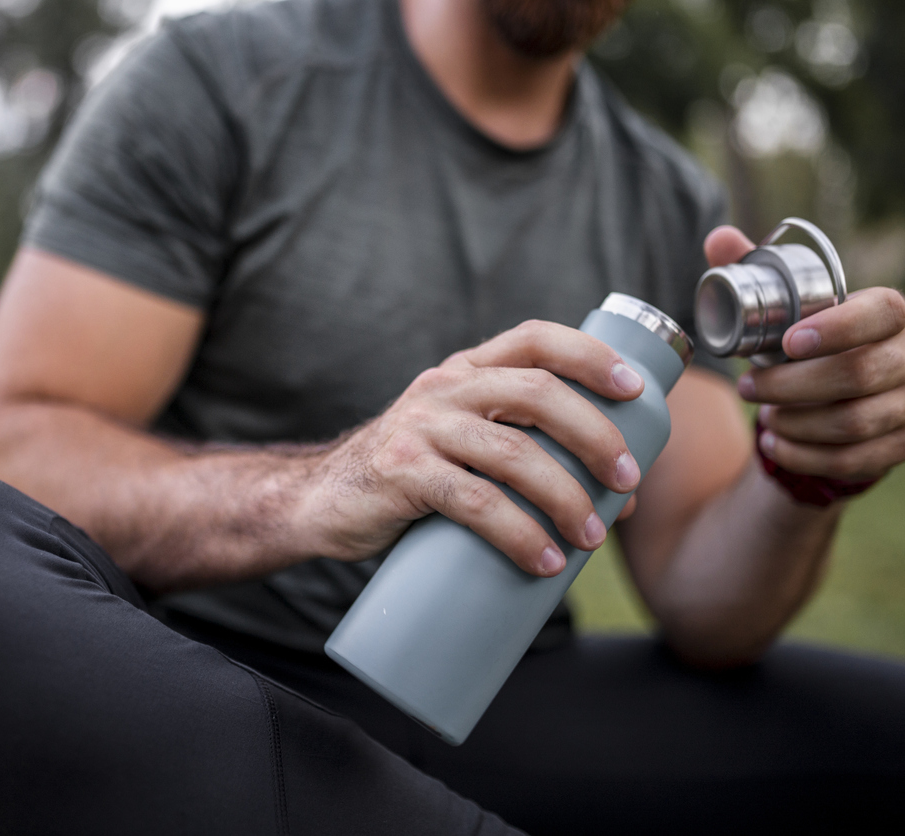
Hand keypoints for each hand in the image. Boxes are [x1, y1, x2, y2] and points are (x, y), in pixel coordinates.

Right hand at [300, 320, 644, 576]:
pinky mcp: (402, 473)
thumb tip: (623, 498)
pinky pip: (474, 502)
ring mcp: (420, 428)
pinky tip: (545, 561)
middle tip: (627, 481)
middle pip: (537, 393)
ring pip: (513, 453)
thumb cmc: (410, 480)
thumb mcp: (464, 448)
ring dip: (566, 496)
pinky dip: (519, 534)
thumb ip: (530, 456)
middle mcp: (444, 388)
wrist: (321, 503)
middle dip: (595, 435)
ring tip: (591, 538)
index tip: (637, 390)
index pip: (535, 339)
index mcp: (465, 371)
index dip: (591, 355)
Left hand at [706, 226, 904, 481]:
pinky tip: (776, 445)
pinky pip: (854, 460)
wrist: (846, 396)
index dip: (837, 329)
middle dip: (791, 385)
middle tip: (749, 387)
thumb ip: (754, 269)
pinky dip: (806, 456)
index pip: (881, 313)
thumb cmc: (813, 340)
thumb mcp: (788, 305)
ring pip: (855, 422)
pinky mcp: (902, 445)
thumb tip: (719, 238)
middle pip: (861, 374)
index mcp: (892, 313)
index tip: (787, 343)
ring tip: (764, 415)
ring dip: (797, 423)